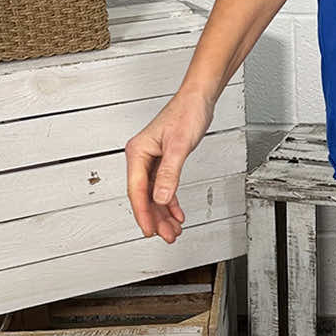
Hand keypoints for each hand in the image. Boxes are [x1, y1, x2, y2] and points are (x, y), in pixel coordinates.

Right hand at [124, 86, 216, 242]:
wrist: (199, 98)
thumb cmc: (187, 113)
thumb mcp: (179, 146)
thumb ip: (169, 173)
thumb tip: (160, 198)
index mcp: (138, 152)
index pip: (137, 190)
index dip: (143, 213)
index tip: (149, 231)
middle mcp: (141, 157)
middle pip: (144, 196)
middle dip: (155, 218)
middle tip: (167, 236)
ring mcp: (152, 159)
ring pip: (154, 194)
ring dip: (163, 214)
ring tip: (173, 231)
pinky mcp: (163, 160)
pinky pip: (163, 187)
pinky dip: (170, 202)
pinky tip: (177, 214)